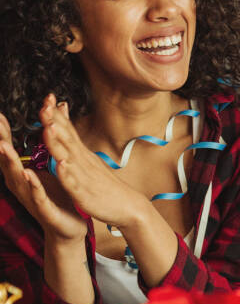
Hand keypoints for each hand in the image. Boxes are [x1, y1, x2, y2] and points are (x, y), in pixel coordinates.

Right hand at [0, 112, 86, 241]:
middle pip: (7, 160)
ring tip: (3, 146)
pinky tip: (29, 173)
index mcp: (22, 174)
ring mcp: (30, 196)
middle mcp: (21, 184)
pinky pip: (37, 195)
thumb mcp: (52, 165)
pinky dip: (33, 184)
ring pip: (18, 177)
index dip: (4, 132)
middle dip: (1, 142)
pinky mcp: (44, 209)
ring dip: (10, 161)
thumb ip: (48, 145)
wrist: (68, 227)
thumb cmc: (57, 195)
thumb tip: (50, 119)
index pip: (10, 150)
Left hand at [38, 95, 152, 230]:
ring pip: (69, 157)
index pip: (68, 131)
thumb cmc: (106, 186)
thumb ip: (76, 146)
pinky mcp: (85, 193)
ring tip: (50, 128)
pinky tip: (61, 164)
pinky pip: (74, 183)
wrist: (129, 206)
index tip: (48, 97)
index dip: (57, 115)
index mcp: (83, 155)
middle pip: (67, 139)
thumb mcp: (90, 162)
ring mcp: (84, 177)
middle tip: (45, 104)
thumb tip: (66, 130)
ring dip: (59, 142)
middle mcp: (84, 162)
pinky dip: (67, 173)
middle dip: (55, 122)